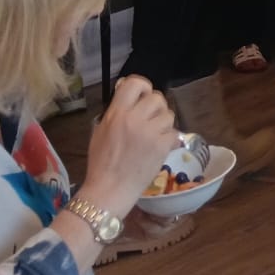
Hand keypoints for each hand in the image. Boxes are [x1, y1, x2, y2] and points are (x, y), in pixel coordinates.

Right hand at [81, 75, 180, 216]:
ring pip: (168, 114)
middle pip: (157, 97)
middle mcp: (134, 119)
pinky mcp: (163, 146)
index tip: (141, 96)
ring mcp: (150, 132)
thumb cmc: (101, 163)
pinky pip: (174, 132)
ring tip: (152, 136)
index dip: (142, 87)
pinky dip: (168, 140)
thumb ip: (116, 112)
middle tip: (148, 120)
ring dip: (163, 124)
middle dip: (155, 107)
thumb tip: (129, 96)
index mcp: (117, 113)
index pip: (136, 83)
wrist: (108, 190)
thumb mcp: (100, 131)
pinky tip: (158, 148)